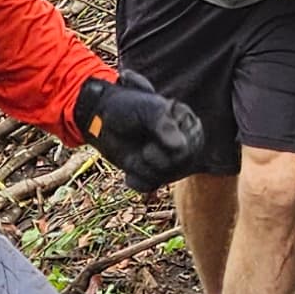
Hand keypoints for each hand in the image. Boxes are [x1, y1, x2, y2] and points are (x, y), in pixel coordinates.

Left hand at [77, 74, 208, 192]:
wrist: (106, 118)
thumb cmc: (128, 107)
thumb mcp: (146, 108)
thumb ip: (163, 124)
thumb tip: (179, 148)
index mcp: (188, 125)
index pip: (185, 151)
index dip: (162, 148)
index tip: (149, 131)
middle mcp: (185, 144)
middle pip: (175, 168)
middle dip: (151, 158)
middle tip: (142, 144)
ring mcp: (171, 161)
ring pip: (161, 178)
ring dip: (141, 166)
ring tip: (136, 150)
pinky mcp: (156, 174)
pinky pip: (149, 186)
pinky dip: (135, 177)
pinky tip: (130, 162)